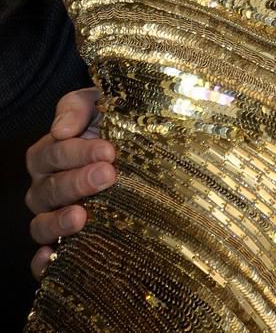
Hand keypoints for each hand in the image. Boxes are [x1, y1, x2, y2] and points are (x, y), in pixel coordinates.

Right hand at [25, 89, 115, 279]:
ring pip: (40, 224)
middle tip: (109, 175)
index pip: (51, 154)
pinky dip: (43, 263)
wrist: (142, 151)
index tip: (109, 151)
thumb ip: (78, 107)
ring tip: (83, 216)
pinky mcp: (63, 247)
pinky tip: (53, 258)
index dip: (77, 152)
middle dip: (77, 182)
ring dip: (59, 221)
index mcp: (50, 154)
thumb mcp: (100, 105)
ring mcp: (52, 218)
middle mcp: (46, 188)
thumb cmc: (116, 123)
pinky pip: (44, 261)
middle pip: (48, 189)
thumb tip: (61, 129)